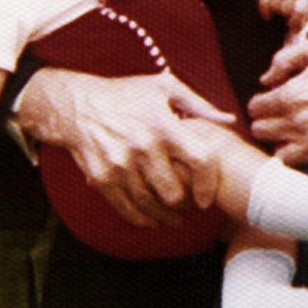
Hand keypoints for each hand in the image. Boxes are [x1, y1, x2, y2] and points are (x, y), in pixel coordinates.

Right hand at [16, 67, 235, 226]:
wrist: (77, 104)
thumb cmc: (126, 93)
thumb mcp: (164, 88)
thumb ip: (200, 106)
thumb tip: (230, 119)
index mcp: (163, 125)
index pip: (198, 160)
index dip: (207, 183)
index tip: (206, 196)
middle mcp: (142, 147)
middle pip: (174, 193)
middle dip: (186, 205)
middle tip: (190, 207)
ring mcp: (120, 165)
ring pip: (151, 205)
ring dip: (166, 216)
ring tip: (175, 217)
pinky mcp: (102, 178)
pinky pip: (126, 209)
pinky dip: (142, 219)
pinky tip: (152, 219)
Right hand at [258, 0, 307, 31]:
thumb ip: (302, 12)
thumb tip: (296, 32)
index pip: (300, 11)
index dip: (296, 22)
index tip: (292, 27)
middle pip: (286, 10)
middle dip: (285, 14)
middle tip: (285, 12)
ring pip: (274, 8)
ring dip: (276, 10)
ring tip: (279, 6)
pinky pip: (264, 5)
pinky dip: (265, 13)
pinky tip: (268, 16)